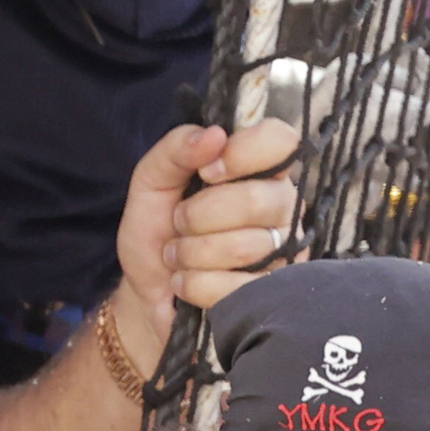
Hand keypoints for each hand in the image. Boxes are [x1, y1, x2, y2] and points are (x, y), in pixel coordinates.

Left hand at [112, 114, 300, 345]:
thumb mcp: (151, 181)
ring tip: (178, 256)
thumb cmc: (157, 231)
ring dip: (190, 253)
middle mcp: (281, 207)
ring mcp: (283, 253)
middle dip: (199, 215)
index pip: (281, 141)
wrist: (146, 292)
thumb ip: (175, 150)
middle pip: (258, 200)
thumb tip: (214, 135)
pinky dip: (194, 285)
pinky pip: (236, 288)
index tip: (207, 171)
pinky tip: (186, 283)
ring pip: (244, 248)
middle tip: (179, 223)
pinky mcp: (271, 295)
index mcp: (259, 170)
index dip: (243, 153)